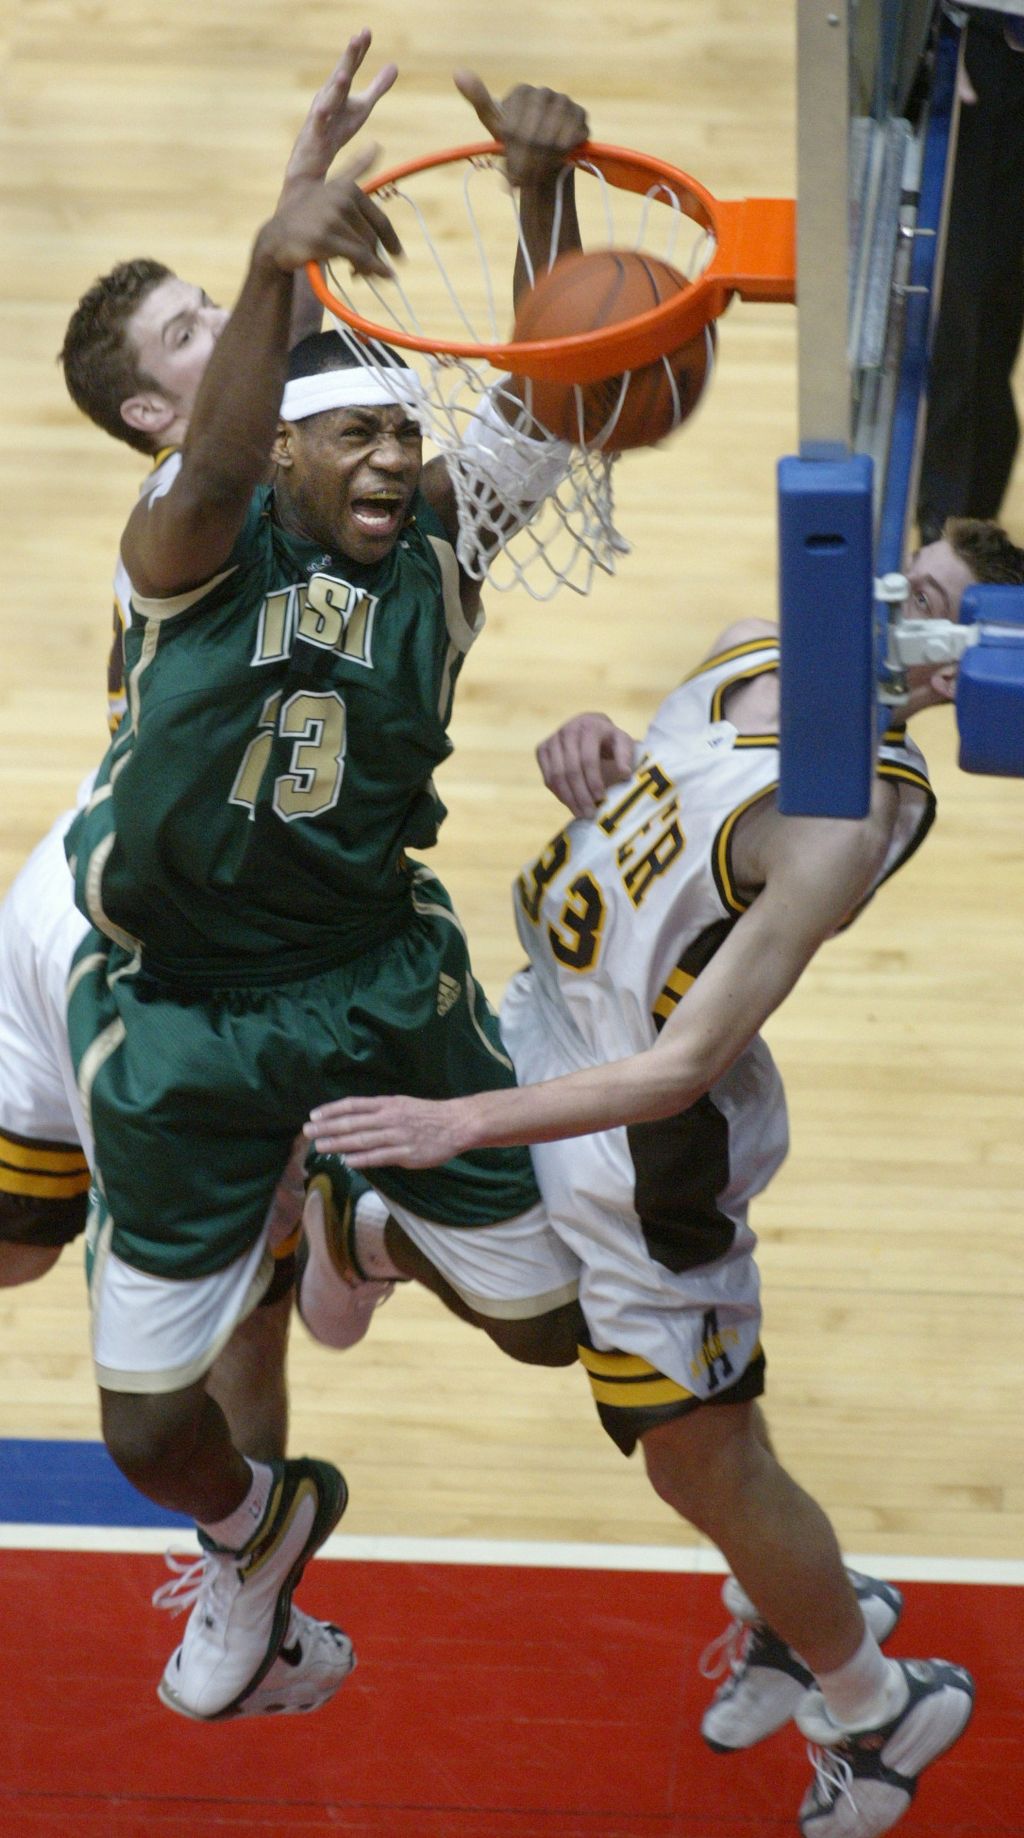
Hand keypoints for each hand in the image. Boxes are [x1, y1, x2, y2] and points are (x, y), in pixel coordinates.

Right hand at [262, 148, 401, 278]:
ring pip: (366, 247)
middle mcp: (340, 198)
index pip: (377, 218)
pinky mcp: (325, 238)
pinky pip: (359, 257)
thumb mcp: (329, 187)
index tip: (398, 255)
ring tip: (360, 275)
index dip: (390, 239)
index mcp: (345, 187)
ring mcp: (332, 217)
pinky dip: (373, 269)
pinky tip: (381, 276)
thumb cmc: (305, 217)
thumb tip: (377, 146)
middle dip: (373, 256)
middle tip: (370, 271)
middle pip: (372, 236)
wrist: (276, 239)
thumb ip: (354, 169)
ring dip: (368, 266)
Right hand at [281, 30, 398, 195]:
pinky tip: (323, 110)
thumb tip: (395, 65)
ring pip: (328, 100)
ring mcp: (320, 116)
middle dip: (347, 59)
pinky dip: (321, 118)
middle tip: (355, 39)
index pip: (350, 67)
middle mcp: (327, 98)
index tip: (367, 31)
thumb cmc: (336, 130)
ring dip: (336, 87)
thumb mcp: (362, 107)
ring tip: (345, 74)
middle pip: (339, 76)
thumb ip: (377, 87)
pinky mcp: (315, 135)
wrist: (313, 161)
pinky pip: (318, 126)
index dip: (358, 51)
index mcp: (338, 90)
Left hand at [304, 1095, 470, 1168]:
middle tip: (307, 1132)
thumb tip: (354, 1118)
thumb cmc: (427, 1115)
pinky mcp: (406, 1154)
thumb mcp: (401, 1104)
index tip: (313, 1115)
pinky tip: (347, 1161)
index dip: (331, 1110)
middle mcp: (388, 1118)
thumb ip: (379, 1111)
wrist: (456, 1124)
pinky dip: (361, 1159)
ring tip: (320, 1146)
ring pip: (361, 1140)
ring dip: (338, 1143)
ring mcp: (396, 1136)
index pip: (352, 1105)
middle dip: (327, 1127)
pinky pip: (379, 1157)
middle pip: (352, 1123)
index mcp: (387, 1104)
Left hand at [454, 72, 587, 185]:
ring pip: (553, 141)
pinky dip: (564, 154)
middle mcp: (545, 93)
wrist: (542, 162)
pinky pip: (571, 141)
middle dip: (528, 161)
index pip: (515, 130)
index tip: (512, 161)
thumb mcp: (494, 125)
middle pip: (535, 137)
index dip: (514, 153)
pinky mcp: (581, 116)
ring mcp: (565, 103)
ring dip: (545, 161)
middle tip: (526, 174)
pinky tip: (559, 155)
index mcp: (522, 92)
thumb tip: (458, 72)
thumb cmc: (515, 145)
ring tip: (541, 165)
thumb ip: (479, 100)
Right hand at [537, 712, 635, 817]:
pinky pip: (548, 777)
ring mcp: (552, 739)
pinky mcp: (542, 749)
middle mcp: (567, 730)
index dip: (593, 781)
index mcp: (588, 727)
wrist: (589, 726)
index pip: (588, 759)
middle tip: (589, 813)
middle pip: (570, 769)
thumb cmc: (609, 739)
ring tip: (580, 813)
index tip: (600, 798)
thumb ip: (625, 756)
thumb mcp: (622, 742)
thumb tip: (625, 773)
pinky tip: (571, 803)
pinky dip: (558, 793)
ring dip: (568, 798)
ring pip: (556, 776)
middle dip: (580, 794)